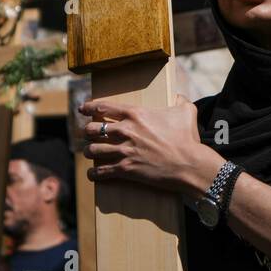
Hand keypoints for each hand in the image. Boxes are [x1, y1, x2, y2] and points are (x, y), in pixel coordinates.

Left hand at [80, 95, 220, 195]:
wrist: (188, 163)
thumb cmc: (187, 138)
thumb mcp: (186, 111)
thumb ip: (179, 100)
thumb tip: (179, 96)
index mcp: (136, 114)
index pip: (104, 107)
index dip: (89, 107)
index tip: (82, 109)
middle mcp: (126, 131)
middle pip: (94, 130)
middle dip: (88, 132)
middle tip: (88, 134)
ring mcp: (124, 151)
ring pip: (94, 150)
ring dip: (89, 151)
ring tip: (89, 152)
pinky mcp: (126, 169)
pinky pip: (102, 172)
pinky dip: (94, 174)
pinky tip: (92, 174)